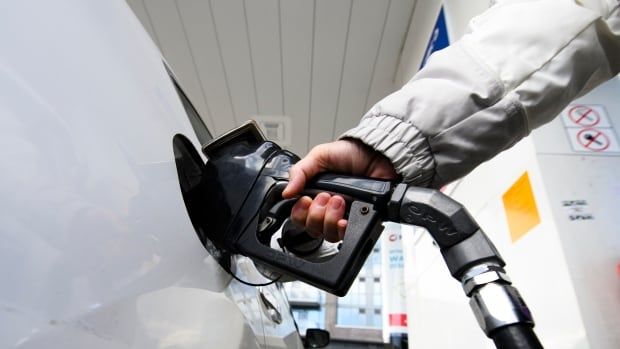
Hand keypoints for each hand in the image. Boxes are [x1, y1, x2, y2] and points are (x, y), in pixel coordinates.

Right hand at [282, 139, 396, 241]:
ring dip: (330, 219)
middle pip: (311, 228)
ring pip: (327, 235)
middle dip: (316, 214)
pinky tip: (344, 220)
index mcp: (314, 194)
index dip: (300, 213)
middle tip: (326, 196)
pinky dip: (342, 230)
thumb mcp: (320, 156)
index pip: (299, 216)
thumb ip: (300, 171)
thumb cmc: (350, 153)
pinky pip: (346, 236)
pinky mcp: (359, 220)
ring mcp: (343, 216)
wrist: (377, 155)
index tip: (305, 200)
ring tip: (340, 201)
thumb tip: (286, 192)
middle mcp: (327, 209)